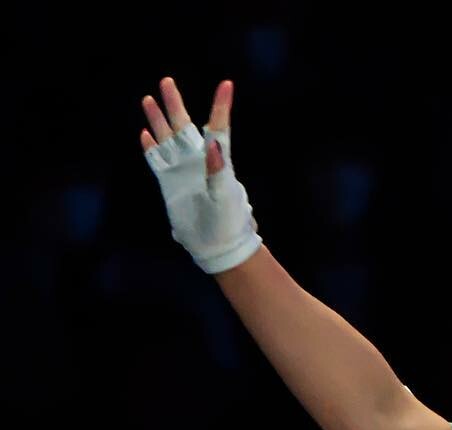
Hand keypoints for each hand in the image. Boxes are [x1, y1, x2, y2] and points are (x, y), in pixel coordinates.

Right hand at [139, 77, 262, 274]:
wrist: (216, 246)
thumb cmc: (228, 222)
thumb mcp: (226, 196)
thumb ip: (219, 170)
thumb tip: (213, 144)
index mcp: (217, 160)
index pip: (218, 127)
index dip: (221, 106)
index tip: (227, 85)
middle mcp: (197, 160)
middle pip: (183, 125)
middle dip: (175, 104)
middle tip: (167, 82)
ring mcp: (181, 170)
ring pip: (166, 137)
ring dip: (158, 119)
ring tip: (150, 98)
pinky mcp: (168, 182)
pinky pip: (156, 159)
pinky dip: (150, 146)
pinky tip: (145, 133)